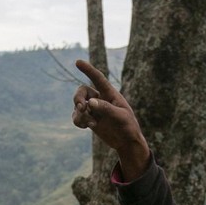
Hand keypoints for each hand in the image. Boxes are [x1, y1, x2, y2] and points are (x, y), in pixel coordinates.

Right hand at [72, 60, 151, 177]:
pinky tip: (86, 127)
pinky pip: (77, 116)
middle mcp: (100, 99)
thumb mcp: (120, 117)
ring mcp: (94, 109)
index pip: (98, 78)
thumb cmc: (128, 127)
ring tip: (90, 124)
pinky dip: (78, 121)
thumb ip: (106, 109)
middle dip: (78, 98)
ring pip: (78, 105)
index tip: (77, 62)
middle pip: (82, 91)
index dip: (88, 70)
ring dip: (79, 114)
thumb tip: (90, 102)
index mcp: (110, 94)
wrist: (127, 142)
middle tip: (81, 107)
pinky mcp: (89, 119)